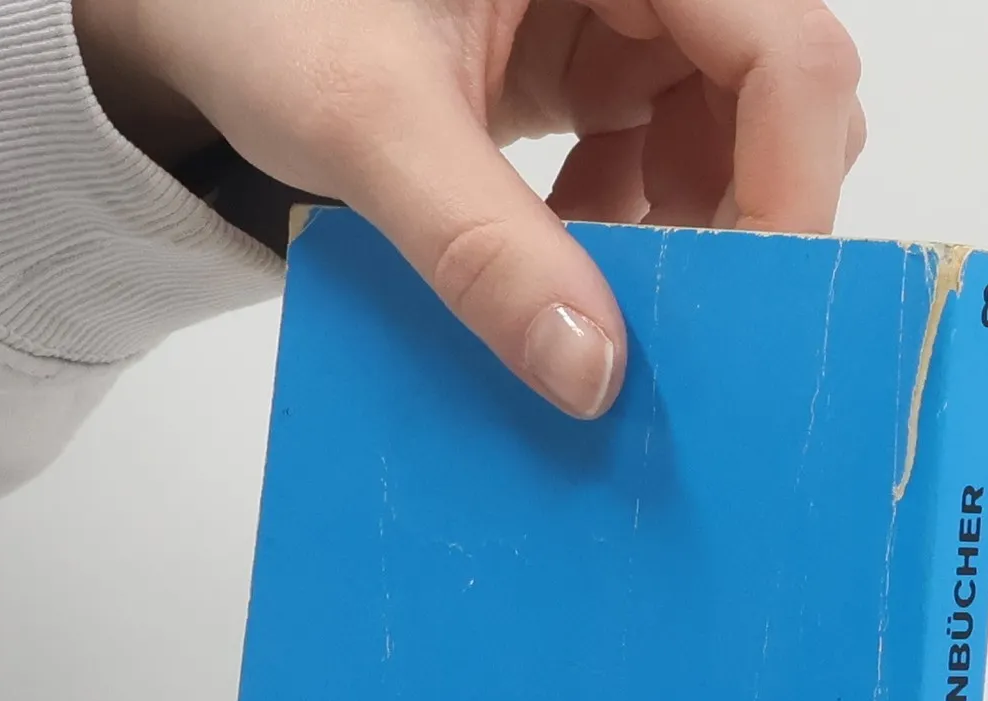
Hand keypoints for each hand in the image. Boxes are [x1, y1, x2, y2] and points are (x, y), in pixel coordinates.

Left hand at [72, 0, 864, 417]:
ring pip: (728, 138)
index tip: (754, 304)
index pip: (786, 51)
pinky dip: (631, 228)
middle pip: (775, 98)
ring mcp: (622, 12)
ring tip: (604, 294)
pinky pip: (663, 157)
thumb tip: (592, 376)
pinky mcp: (589, 64)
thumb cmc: (259, 5)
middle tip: (681, 323)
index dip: (792, 181)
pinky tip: (559, 258)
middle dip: (740, 218)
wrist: (195, 8)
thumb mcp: (368, 121)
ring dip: (685, 234)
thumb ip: (478, 246)